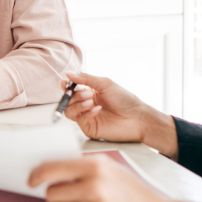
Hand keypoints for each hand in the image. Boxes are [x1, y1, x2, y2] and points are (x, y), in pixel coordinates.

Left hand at [28, 156, 201, 201]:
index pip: (51, 169)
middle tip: (74, 200)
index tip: (31, 181)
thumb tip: (49, 171)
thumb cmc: (136, 196)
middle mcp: (94, 189)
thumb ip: (83, 168)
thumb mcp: (113, 171)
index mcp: (96, 168)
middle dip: (58, 197)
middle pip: (50, 194)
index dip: (37, 176)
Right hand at [62, 72, 177, 158]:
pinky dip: (86, 114)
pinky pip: (79, 120)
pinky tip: (97, 110)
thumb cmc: (124, 99)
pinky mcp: (90, 128)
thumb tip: (68, 73)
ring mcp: (87, 117)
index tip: (64, 83)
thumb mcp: (105, 84)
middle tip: (86, 93)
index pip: (71, 90)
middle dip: (74, 96)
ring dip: (77, 105)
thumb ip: (85, 78)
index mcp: (89, 93)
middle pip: (68, 100)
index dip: (66, 87)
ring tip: (90, 102)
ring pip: (69, 111)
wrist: (136, 117)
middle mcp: (86, 105)